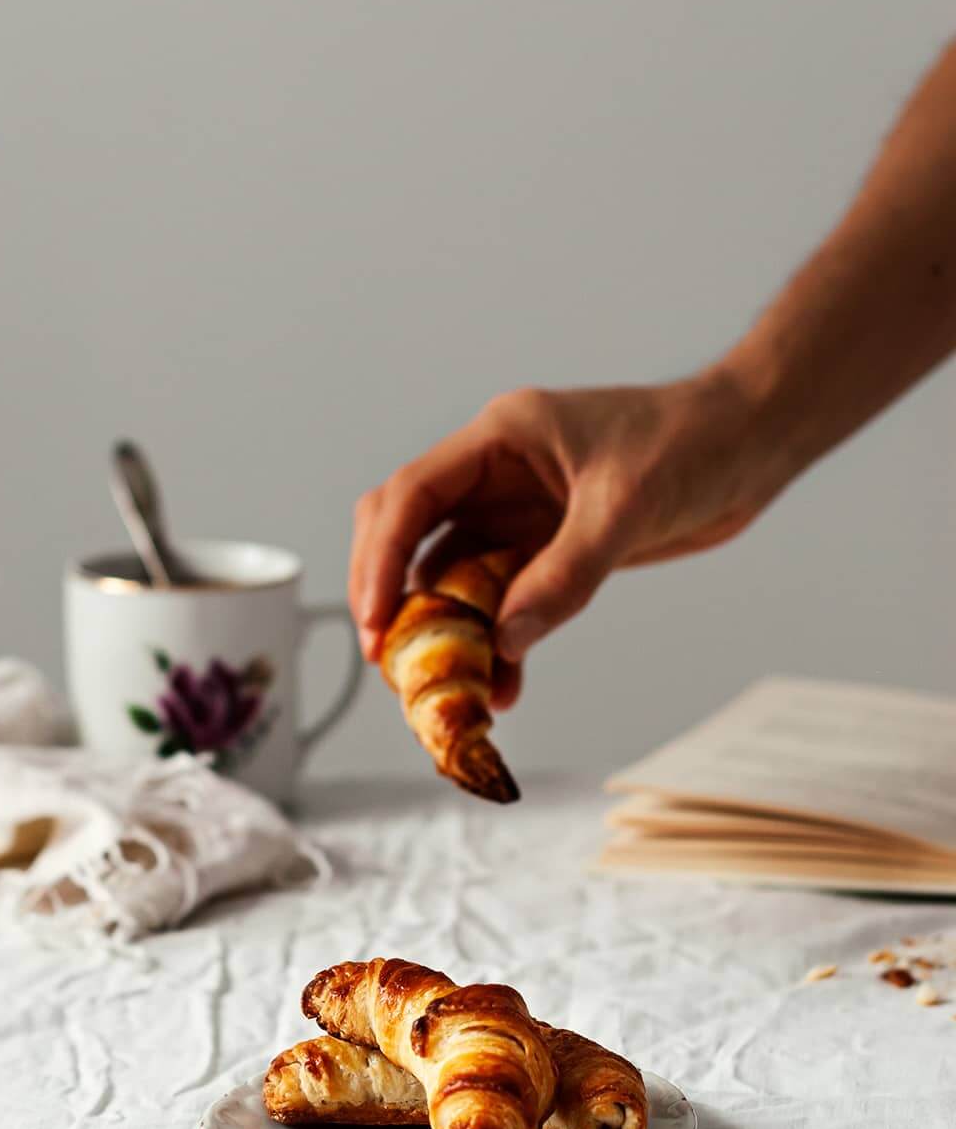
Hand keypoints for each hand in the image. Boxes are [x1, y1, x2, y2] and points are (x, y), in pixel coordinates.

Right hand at [349, 369, 791, 703]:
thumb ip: (564, 575)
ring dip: (448, 631)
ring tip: (452, 689)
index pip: (411, 495)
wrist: (752, 445)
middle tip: (393, 662)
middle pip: (408, 532)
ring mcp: (518, 511)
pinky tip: (506, 685)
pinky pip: (502, 599)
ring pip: (453, 575)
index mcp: (501, 438)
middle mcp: (496, 474)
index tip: (377, 622)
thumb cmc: (694, 445)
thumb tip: (501, 640)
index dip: (381, 560)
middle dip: (394, 597)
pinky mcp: (548, 547)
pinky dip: (497, 642)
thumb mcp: (627, 508)